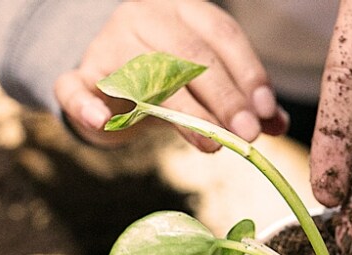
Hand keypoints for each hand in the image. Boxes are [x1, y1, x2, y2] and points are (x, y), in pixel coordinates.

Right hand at [53, 0, 287, 150]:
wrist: (109, 76)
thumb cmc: (171, 76)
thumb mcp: (209, 80)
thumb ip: (244, 99)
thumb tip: (277, 124)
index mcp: (184, 10)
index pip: (222, 34)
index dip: (247, 72)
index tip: (265, 109)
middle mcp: (145, 18)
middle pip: (188, 55)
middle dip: (223, 97)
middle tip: (246, 134)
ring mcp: (109, 42)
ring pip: (146, 76)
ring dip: (182, 113)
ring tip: (212, 144)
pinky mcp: (80, 73)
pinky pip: (74, 86)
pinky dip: (84, 104)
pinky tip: (100, 120)